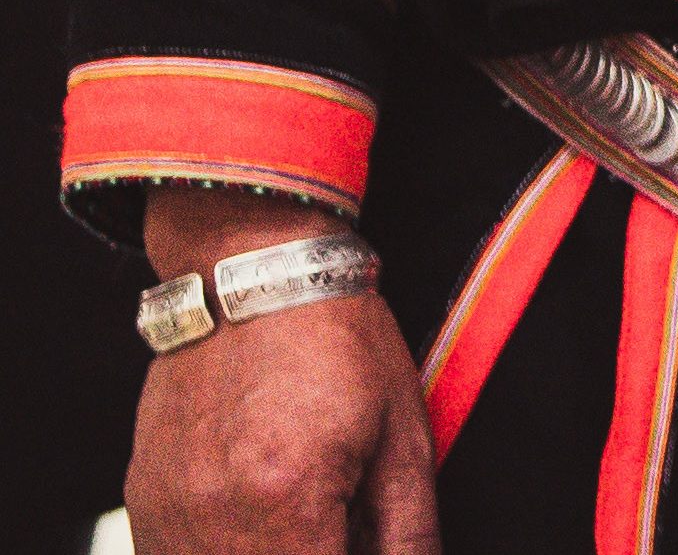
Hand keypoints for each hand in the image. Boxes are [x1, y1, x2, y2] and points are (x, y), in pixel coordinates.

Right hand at [125, 189, 436, 554]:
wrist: (254, 274)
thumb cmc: (339, 345)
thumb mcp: (404, 436)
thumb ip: (408, 533)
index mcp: (287, 500)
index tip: (362, 550)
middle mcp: (214, 518)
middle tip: (339, 530)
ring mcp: (167, 514)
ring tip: (305, 522)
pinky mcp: (143, 504)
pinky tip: (260, 526)